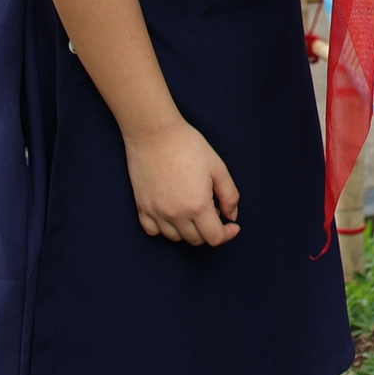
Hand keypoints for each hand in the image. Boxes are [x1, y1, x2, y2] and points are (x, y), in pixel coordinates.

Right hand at [123, 118, 240, 245]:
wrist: (155, 134)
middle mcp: (175, 215)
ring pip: (175, 237)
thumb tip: (231, 216)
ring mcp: (156, 213)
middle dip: (209, 230)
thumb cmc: (190, 147)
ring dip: (189, 230)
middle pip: (195, 239)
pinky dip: (165, 228)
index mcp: (198, 205)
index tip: (232, 225)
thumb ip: (229, 195)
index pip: (214, 238)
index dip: (227, 234)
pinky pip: (153, 231)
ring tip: (194, 208)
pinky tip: (173, 213)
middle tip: (214, 208)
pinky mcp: (141, 207)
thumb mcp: (218, 168)